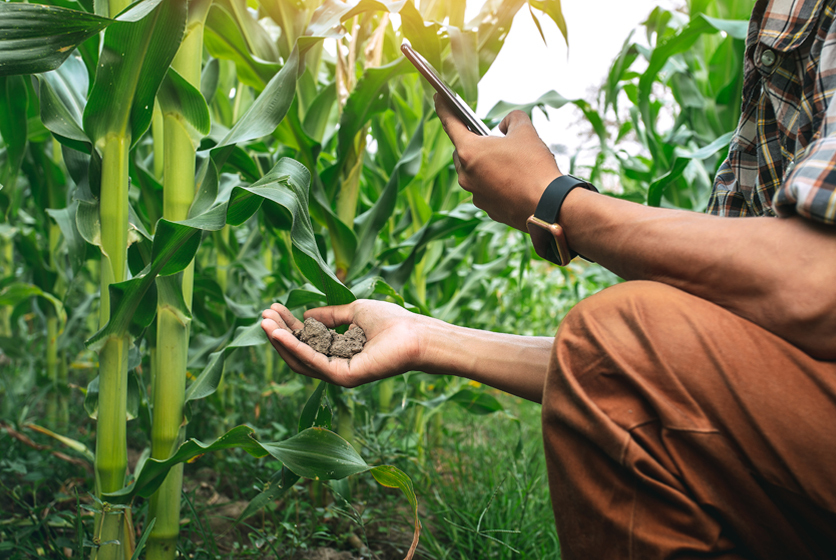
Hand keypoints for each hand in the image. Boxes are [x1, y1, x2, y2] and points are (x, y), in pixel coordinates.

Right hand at [261, 299, 429, 387]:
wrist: (415, 334)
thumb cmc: (392, 321)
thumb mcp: (354, 312)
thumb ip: (331, 315)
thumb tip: (307, 314)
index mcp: (340, 352)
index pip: (307, 340)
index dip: (288, 325)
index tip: (273, 308)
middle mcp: (337, 366)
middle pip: (299, 352)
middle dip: (279, 333)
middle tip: (262, 315)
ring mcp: (340, 374)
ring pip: (301, 359)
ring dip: (281, 341)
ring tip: (264, 322)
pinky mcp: (343, 377)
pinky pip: (313, 361)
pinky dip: (295, 347)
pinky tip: (279, 334)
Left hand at [434, 95, 560, 230]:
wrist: (548, 206)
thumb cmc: (534, 167)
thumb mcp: (526, 131)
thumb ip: (512, 119)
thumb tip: (505, 124)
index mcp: (469, 151)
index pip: (450, 124)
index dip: (443, 108)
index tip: (438, 98)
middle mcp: (466, 175)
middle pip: (462, 151)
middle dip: (473, 142)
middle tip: (488, 135)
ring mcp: (475, 194)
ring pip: (473, 172)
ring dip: (484, 163)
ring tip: (505, 158)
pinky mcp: (487, 208)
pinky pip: (485, 188)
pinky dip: (494, 181)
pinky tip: (511, 178)